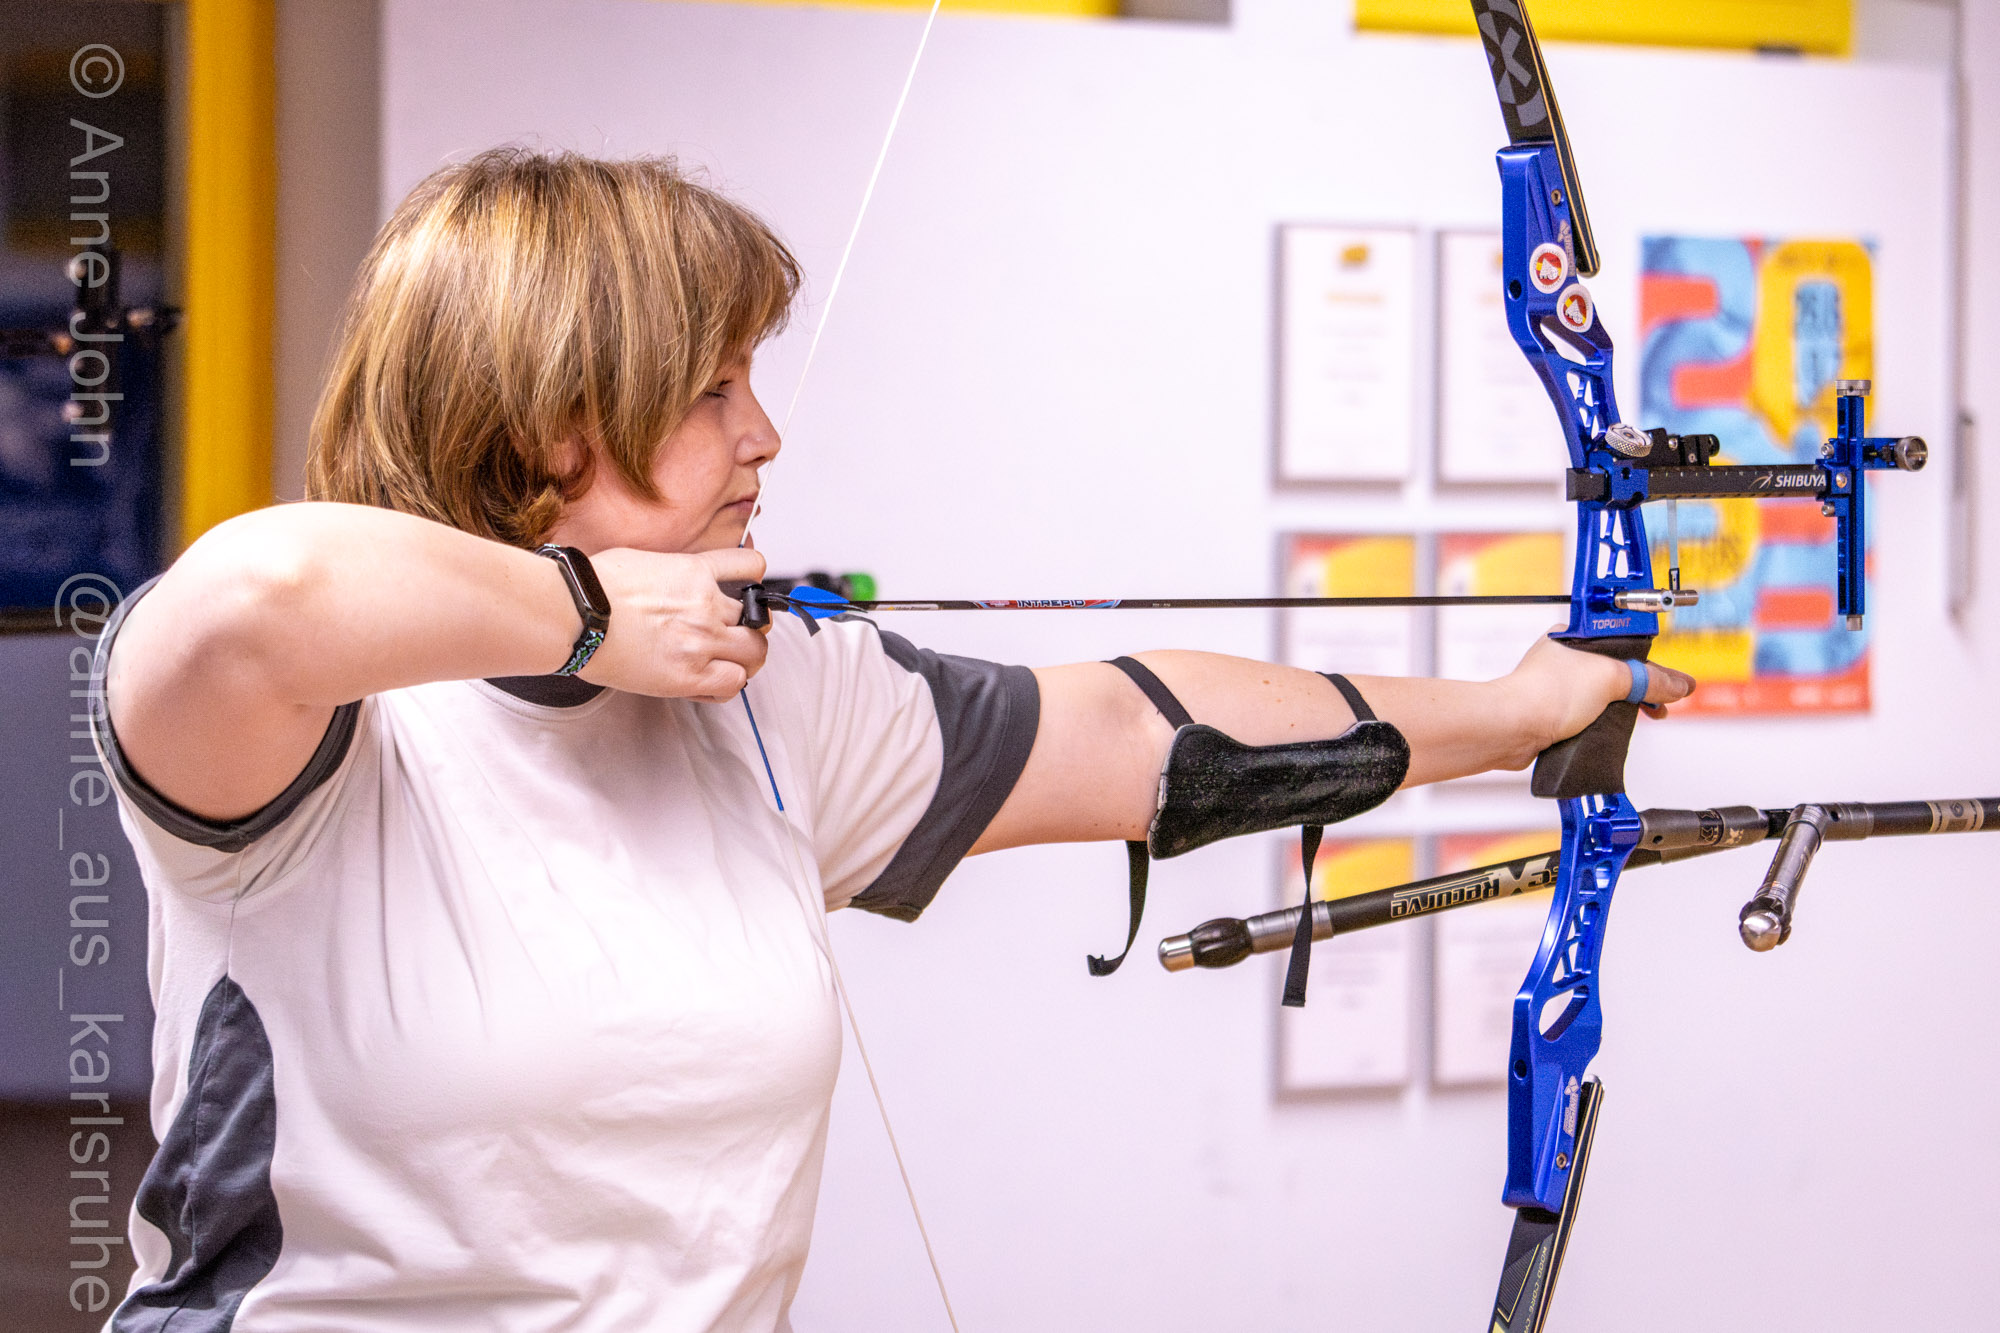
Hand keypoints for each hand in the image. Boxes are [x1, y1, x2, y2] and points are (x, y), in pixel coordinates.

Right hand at [576, 547, 768, 702]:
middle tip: (737, 636)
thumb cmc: (593, 586)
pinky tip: (710, 682)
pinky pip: (733, 684)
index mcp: (695, 571)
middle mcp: (706, 605)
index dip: (754, 579)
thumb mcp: (643, 561)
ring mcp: (701, 641)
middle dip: (752, 628)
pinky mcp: (689, 675)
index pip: (752, 566)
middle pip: (759, 619)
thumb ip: (673, 573)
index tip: (746, 590)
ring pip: (755, 653)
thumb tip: (675, 582)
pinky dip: (728, 684)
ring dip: (746, 658)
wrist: (574, 613)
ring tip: (728, 663)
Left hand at [1504, 632, 1696, 755]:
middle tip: (1660, 704)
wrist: (1511, 728)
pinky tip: (1612, 731)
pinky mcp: (1552, 714)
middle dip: (1641, 689)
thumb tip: (1679, 685)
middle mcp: (1564, 660)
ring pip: (1602, 696)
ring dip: (1623, 708)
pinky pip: (1587, 717)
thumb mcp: (1611, 678)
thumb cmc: (1545, 694)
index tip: (1668, 680)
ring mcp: (1557, 688)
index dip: (1649, 661)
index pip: (1623, 644)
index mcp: (1574, 638)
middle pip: (1616, 672)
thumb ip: (1649, 679)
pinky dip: (1603, 723)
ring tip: (1643, 717)